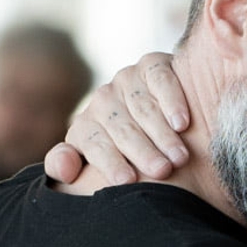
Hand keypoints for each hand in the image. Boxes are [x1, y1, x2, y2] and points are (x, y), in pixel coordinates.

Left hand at [43, 53, 193, 190]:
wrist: (165, 122)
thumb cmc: (129, 157)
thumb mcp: (98, 164)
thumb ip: (68, 167)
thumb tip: (63, 168)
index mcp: (85, 127)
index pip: (95, 145)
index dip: (111, 163)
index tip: (128, 181)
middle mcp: (103, 100)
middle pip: (123, 129)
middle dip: (143, 152)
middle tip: (162, 171)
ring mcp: (126, 80)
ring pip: (144, 109)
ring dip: (163, 135)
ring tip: (179, 157)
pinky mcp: (152, 66)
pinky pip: (161, 81)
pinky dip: (173, 102)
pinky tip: (182, 123)